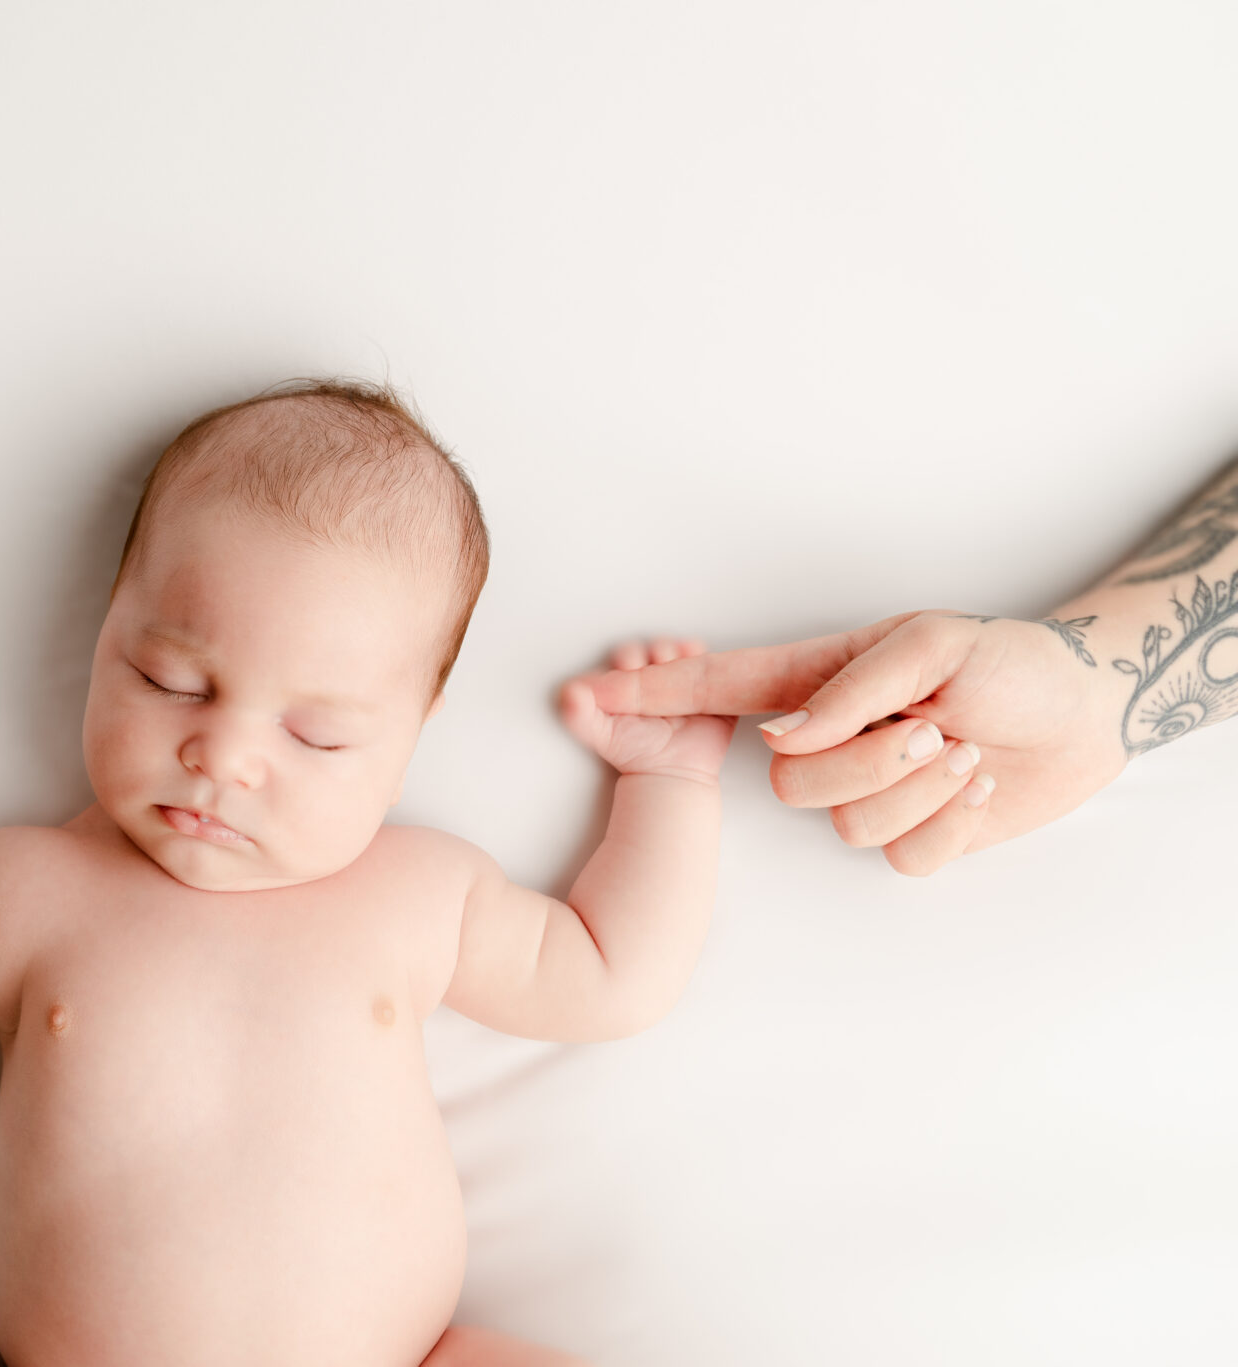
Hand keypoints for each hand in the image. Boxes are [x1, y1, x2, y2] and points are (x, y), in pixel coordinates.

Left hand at [559, 637, 736, 781]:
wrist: (669, 774)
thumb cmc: (632, 751)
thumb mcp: (597, 732)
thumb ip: (577, 713)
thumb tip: (569, 692)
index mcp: (625, 677)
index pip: (626, 653)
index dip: (628, 656)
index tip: (629, 667)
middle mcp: (652, 674)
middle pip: (656, 647)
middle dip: (658, 650)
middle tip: (657, 663)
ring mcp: (680, 679)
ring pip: (682, 652)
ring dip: (682, 652)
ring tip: (677, 664)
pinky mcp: (706, 687)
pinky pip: (708, 665)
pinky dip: (705, 661)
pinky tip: (698, 665)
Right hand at [589, 611, 1125, 874]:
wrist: (1091, 708)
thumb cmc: (1012, 660)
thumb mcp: (933, 645)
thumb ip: (849, 692)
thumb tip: (781, 740)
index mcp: (819, 681)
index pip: (716, 691)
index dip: (653, 698)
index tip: (589, 696)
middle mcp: (830, 739)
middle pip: (791, 783)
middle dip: (872, 764)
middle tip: (936, 728)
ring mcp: (866, 793)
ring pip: (845, 826)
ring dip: (923, 792)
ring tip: (966, 754)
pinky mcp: (910, 838)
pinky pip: (899, 859)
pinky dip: (950, 827)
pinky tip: (975, 792)